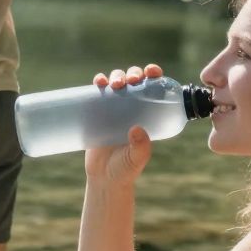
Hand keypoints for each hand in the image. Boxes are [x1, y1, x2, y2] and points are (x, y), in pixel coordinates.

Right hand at [83, 62, 159, 185]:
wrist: (104, 178)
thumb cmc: (125, 168)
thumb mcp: (136, 159)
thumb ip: (140, 146)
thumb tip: (138, 129)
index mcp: (148, 113)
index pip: (154, 88)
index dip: (154, 75)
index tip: (151, 72)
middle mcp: (132, 107)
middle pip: (134, 80)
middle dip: (133, 73)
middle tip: (131, 81)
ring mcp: (113, 108)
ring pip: (116, 82)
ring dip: (116, 75)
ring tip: (114, 84)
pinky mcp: (96, 111)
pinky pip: (98, 92)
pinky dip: (99, 81)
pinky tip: (99, 81)